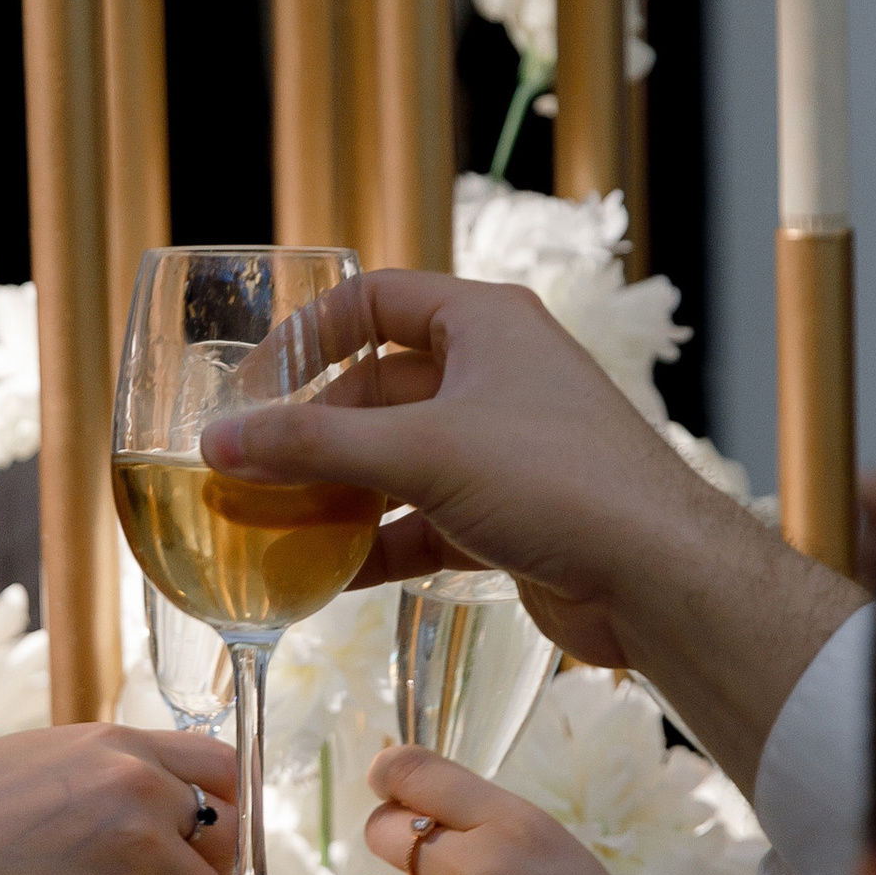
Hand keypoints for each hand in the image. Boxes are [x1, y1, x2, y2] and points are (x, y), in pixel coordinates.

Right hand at [0, 724, 236, 874]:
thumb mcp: (40, 761)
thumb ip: (103, 774)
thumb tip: (147, 805)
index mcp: (118, 743)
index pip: (221, 762)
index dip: (230, 806)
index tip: (214, 837)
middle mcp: (138, 783)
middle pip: (226, 832)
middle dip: (203, 872)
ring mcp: (136, 841)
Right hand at [202, 271, 861, 789]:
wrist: (658, 575)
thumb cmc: (556, 481)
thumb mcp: (419, 453)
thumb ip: (311, 449)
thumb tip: (218, 444)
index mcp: (483, 323)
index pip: (374, 299)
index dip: (308, 335)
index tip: (253, 384)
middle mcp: (497, 372)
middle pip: (378, 387)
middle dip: (314, 432)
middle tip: (251, 472)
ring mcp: (505, 445)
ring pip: (399, 458)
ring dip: (340, 492)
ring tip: (275, 526)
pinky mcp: (511, 512)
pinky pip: (423, 516)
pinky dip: (379, 540)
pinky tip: (330, 575)